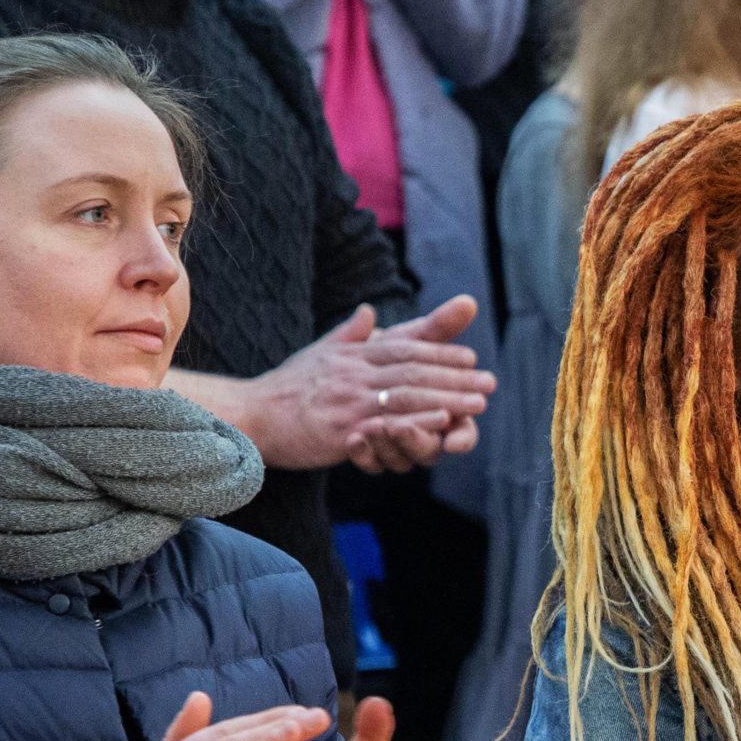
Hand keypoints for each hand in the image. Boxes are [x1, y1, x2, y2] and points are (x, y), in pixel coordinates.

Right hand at [249, 298, 492, 471]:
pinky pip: (387, 424)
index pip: (405, 347)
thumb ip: (350, 334)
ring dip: (447, 398)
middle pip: (414, 370)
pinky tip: (442, 424)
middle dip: (455, 375)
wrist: (252, 416)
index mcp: (353, 354)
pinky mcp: (343, 430)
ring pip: (407, 395)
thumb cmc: (286, 388)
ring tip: (478, 403)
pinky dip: (417, 423)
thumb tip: (368, 311)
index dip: (440, 351)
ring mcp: (349, 401)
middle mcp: (354, 373)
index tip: (471, 357)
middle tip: (488, 381)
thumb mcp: (320, 353)